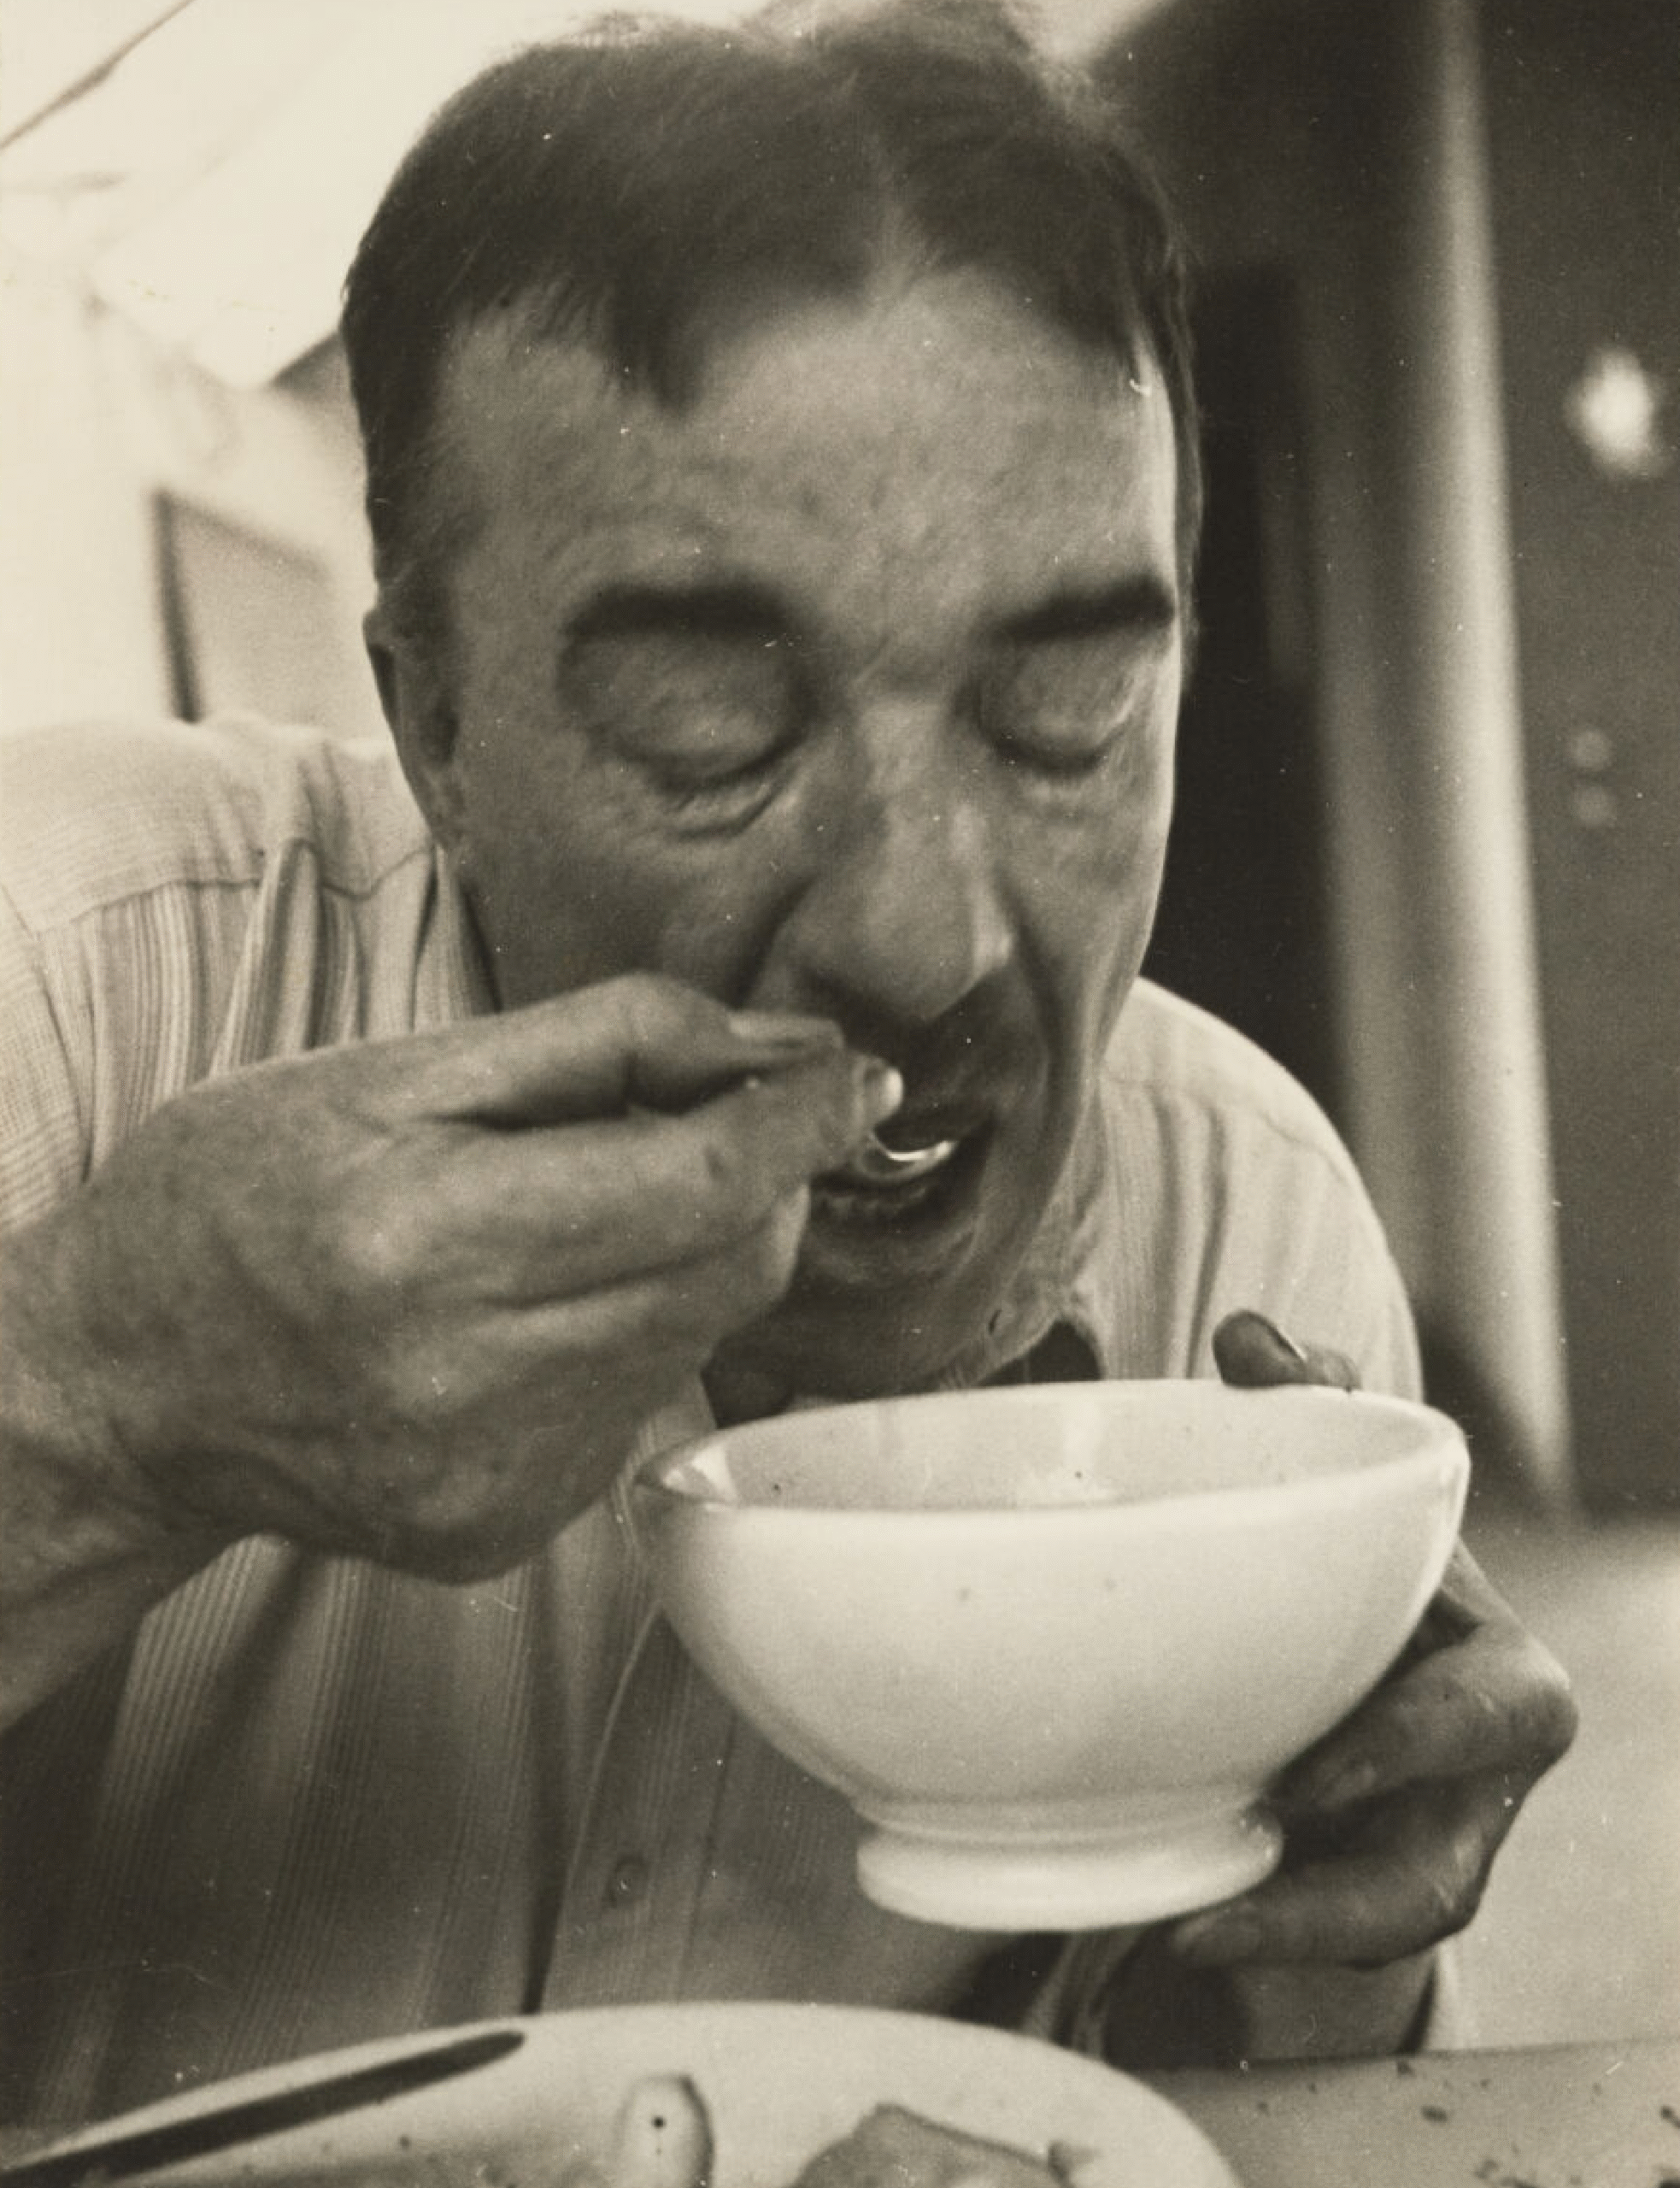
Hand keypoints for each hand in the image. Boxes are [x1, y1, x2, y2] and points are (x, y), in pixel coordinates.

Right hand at [7, 975, 898, 1584]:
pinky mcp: (502, 1528)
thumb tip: (775, 1044)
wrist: (123, 1383)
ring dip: (701, 1253)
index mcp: (424, 1236)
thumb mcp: (392, 1070)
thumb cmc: (238, 1195)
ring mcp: (490, 1473)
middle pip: (728, 1268)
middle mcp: (465, 1377)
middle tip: (740, 1118)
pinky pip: (638, 1408)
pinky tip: (544, 1303)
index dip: (801, 1120)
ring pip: (700, 1337)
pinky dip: (635, 1333)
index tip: (852, 1074)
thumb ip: (603, 1041)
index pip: (699, 1180)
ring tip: (608, 1202)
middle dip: (767, 1179)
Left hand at [1173, 1309, 1577, 1973]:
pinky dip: (1253, 1944)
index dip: (1406, 1750)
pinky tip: (1167, 1938)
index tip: (1302, 1782)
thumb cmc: (1373, 1582)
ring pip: (1383, 1929)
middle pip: (1441, 1871)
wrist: (1373, 1681)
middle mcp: (1476, 1782)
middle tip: (1226, 1886)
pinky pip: (1326, 1950)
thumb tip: (1250, 1335)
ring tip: (1180, 1931)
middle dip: (1337, 1896)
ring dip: (1280, 1934)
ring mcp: (1430, 1853)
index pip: (1493, 1714)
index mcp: (1498, 1675)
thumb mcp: (1349, 1501)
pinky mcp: (1373, 1904)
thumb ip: (1311, 1412)